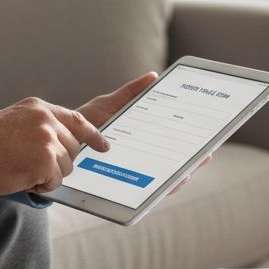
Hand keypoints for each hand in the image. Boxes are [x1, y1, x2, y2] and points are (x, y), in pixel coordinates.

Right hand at [0, 97, 108, 195]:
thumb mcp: (15, 123)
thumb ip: (40, 128)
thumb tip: (64, 145)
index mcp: (38, 107)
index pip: (76, 119)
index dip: (93, 134)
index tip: (104, 145)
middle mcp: (45, 119)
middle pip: (72, 148)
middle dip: (56, 162)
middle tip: (28, 164)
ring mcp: (46, 138)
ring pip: (66, 166)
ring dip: (47, 175)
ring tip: (20, 168)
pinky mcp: (45, 159)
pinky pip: (55, 181)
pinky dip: (41, 185)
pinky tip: (21, 177)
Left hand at [74, 73, 208, 195]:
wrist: (59, 145)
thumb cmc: (83, 127)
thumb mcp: (108, 106)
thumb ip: (130, 94)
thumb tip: (153, 77)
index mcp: (140, 142)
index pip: (169, 144)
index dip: (189, 141)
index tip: (207, 133)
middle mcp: (139, 161)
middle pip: (172, 163)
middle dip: (193, 158)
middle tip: (208, 150)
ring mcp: (132, 175)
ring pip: (165, 180)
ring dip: (185, 172)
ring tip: (199, 162)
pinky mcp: (123, 187)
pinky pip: (148, 192)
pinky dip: (166, 186)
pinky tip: (178, 177)